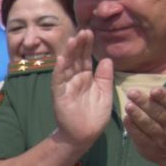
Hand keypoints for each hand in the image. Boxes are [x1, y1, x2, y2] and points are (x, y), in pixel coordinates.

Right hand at [50, 30, 112, 149]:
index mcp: (86, 78)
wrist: (84, 134)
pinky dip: (59, 70)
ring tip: (73, 39)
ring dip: (69, 53)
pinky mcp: (60, 96)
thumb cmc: (94, 115)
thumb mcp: (105, 92)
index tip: (91, 32)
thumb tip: (107, 58)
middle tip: (84, 31)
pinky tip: (61, 59)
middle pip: (76, 59)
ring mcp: (66, 87)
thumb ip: (105, 76)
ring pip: (67, 66)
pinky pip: (58, 81)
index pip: (86, 58)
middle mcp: (75, 80)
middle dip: (79, 45)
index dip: (88, 46)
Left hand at [125, 85, 165, 165]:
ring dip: (137, 115)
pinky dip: (132, 128)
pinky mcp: (149, 147)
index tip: (154, 90)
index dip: (164, 98)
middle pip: (158, 114)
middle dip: (145, 103)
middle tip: (132, 92)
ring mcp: (161, 138)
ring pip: (148, 125)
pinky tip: (126, 118)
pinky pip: (140, 137)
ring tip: (128, 105)